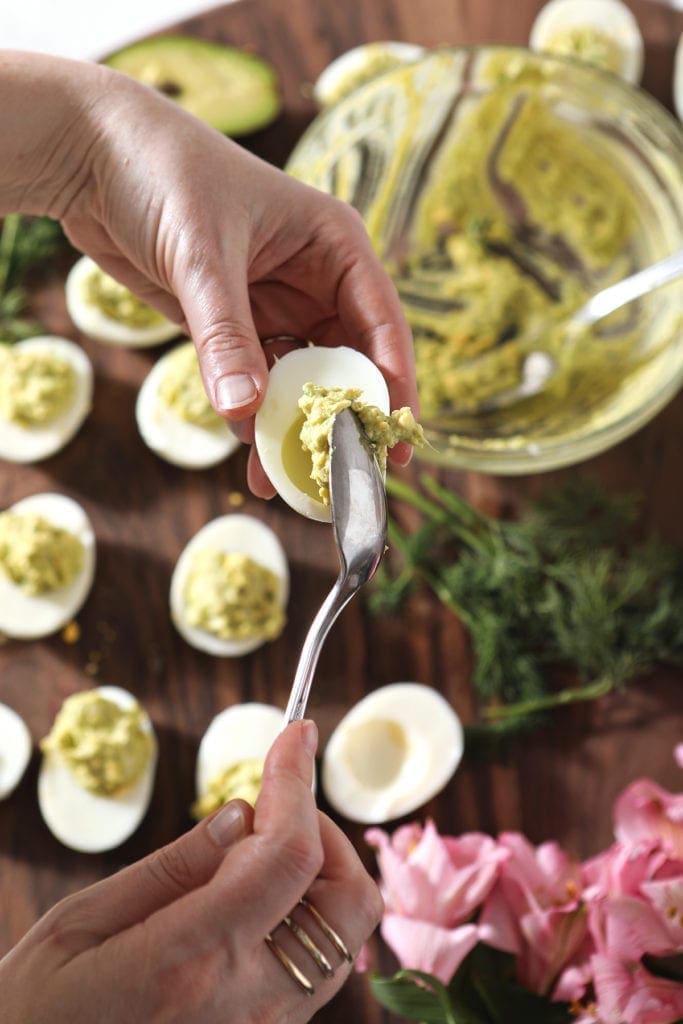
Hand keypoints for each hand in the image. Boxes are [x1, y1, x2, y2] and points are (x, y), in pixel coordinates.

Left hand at [0, 52, 417, 495]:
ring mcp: (275, 306)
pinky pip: (256, 384)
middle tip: (349, 477)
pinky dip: (254, 421)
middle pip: (347, 364)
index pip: (381, 325)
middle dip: (344, 420)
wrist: (93, 158)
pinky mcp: (234, 328)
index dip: (393, 386)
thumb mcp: (201, 256)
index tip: (393, 440)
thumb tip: (247, 412)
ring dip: (293, 430)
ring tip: (288, 483)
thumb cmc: (163, 175)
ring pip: (300, 383)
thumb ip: (226, 335)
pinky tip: (251, 458)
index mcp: (334, 246)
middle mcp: (315, 280)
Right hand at [0, 721, 382, 1022]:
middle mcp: (249, 1003)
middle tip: (268, 809)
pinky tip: (250, 902)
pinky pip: (317, 971)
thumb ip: (172, 868)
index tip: (296, 734)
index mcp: (195, 959)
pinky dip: (303, 916)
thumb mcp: (79, 925)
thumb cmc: (34, 1014)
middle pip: (350, 901)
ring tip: (252, 853)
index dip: (298, 781)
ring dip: (317, 874)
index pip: (288, 853)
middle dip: (323, 832)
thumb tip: (244, 814)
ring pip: (344, 937)